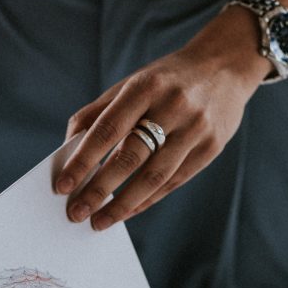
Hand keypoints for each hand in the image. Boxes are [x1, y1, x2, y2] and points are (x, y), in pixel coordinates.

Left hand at [55, 6, 271, 228]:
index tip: (62, 186)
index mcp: (146, 86)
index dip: (82, 160)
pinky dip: (145, 201)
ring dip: (121, 205)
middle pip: (130, 158)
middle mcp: (173, 106)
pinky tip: (125, 212)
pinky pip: (172, 183)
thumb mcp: (131, 84)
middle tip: (76, 212)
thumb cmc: (165, 81)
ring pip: (153, 177)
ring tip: (98, 221)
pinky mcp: (211, 148)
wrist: (225, 66)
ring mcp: (195, 129)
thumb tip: (67, 151)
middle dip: (98, 190)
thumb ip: (97, 114)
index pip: (107, 129)